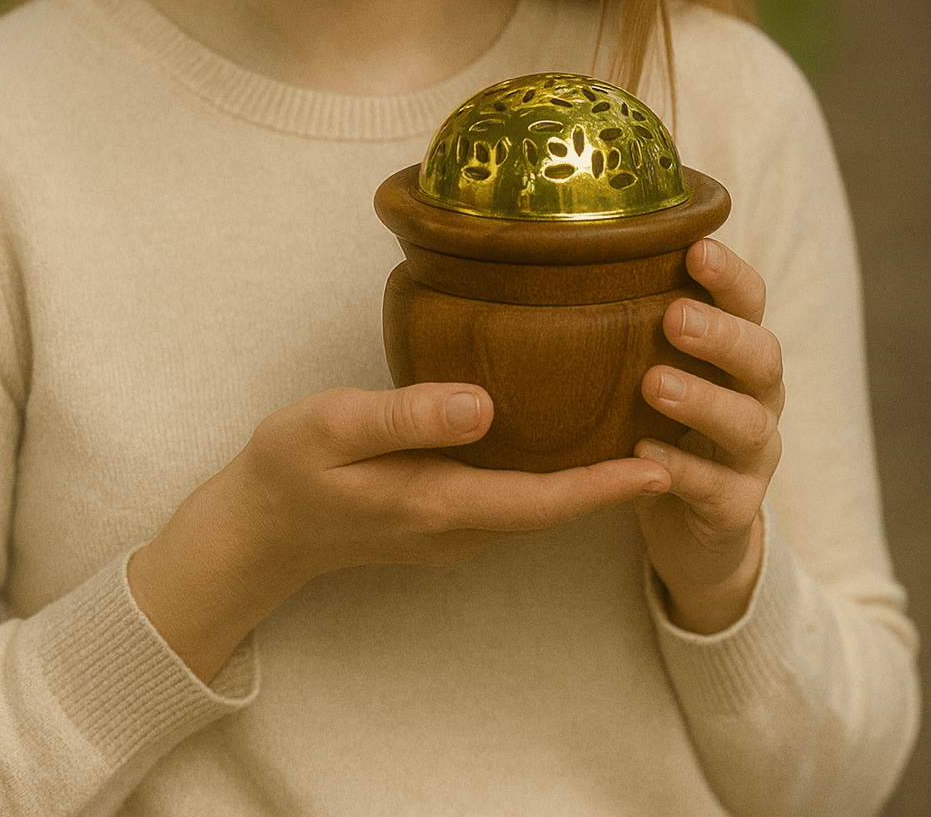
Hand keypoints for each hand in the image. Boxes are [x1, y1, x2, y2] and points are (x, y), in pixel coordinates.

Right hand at [129, 381, 657, 682]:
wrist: (256, 527)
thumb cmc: (290, 469)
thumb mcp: (335, 428)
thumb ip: (407, 414)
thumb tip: (482, 403)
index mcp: (440, 504)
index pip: (544, 501)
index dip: (607, 486)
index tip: (665, 465)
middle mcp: (459, 525)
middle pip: (556, 505)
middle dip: (616, 478)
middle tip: (673, 430)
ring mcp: (453, 526)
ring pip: (539, 502)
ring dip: (589, 476)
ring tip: (640, 424)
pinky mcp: (444, 513)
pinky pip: (515, 495)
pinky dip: (553, 471)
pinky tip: (566, 431)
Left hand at [632, 238, 783, 634]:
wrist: (686, 521)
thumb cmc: (658, 420)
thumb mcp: (647, 365)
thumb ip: (628, 321)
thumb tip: (558, 253)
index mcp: (738, 350)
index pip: (750, 301)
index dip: (729, 274)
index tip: (696, 249)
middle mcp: (757, 395)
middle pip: (761, 356)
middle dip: (720, 334)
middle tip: (674, 318)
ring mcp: (754, 454)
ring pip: (747, 423)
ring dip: (703, 400)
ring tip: (654, 385)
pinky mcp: (738, 506)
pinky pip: (718, 488)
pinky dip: (683, 470)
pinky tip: (645, 456)